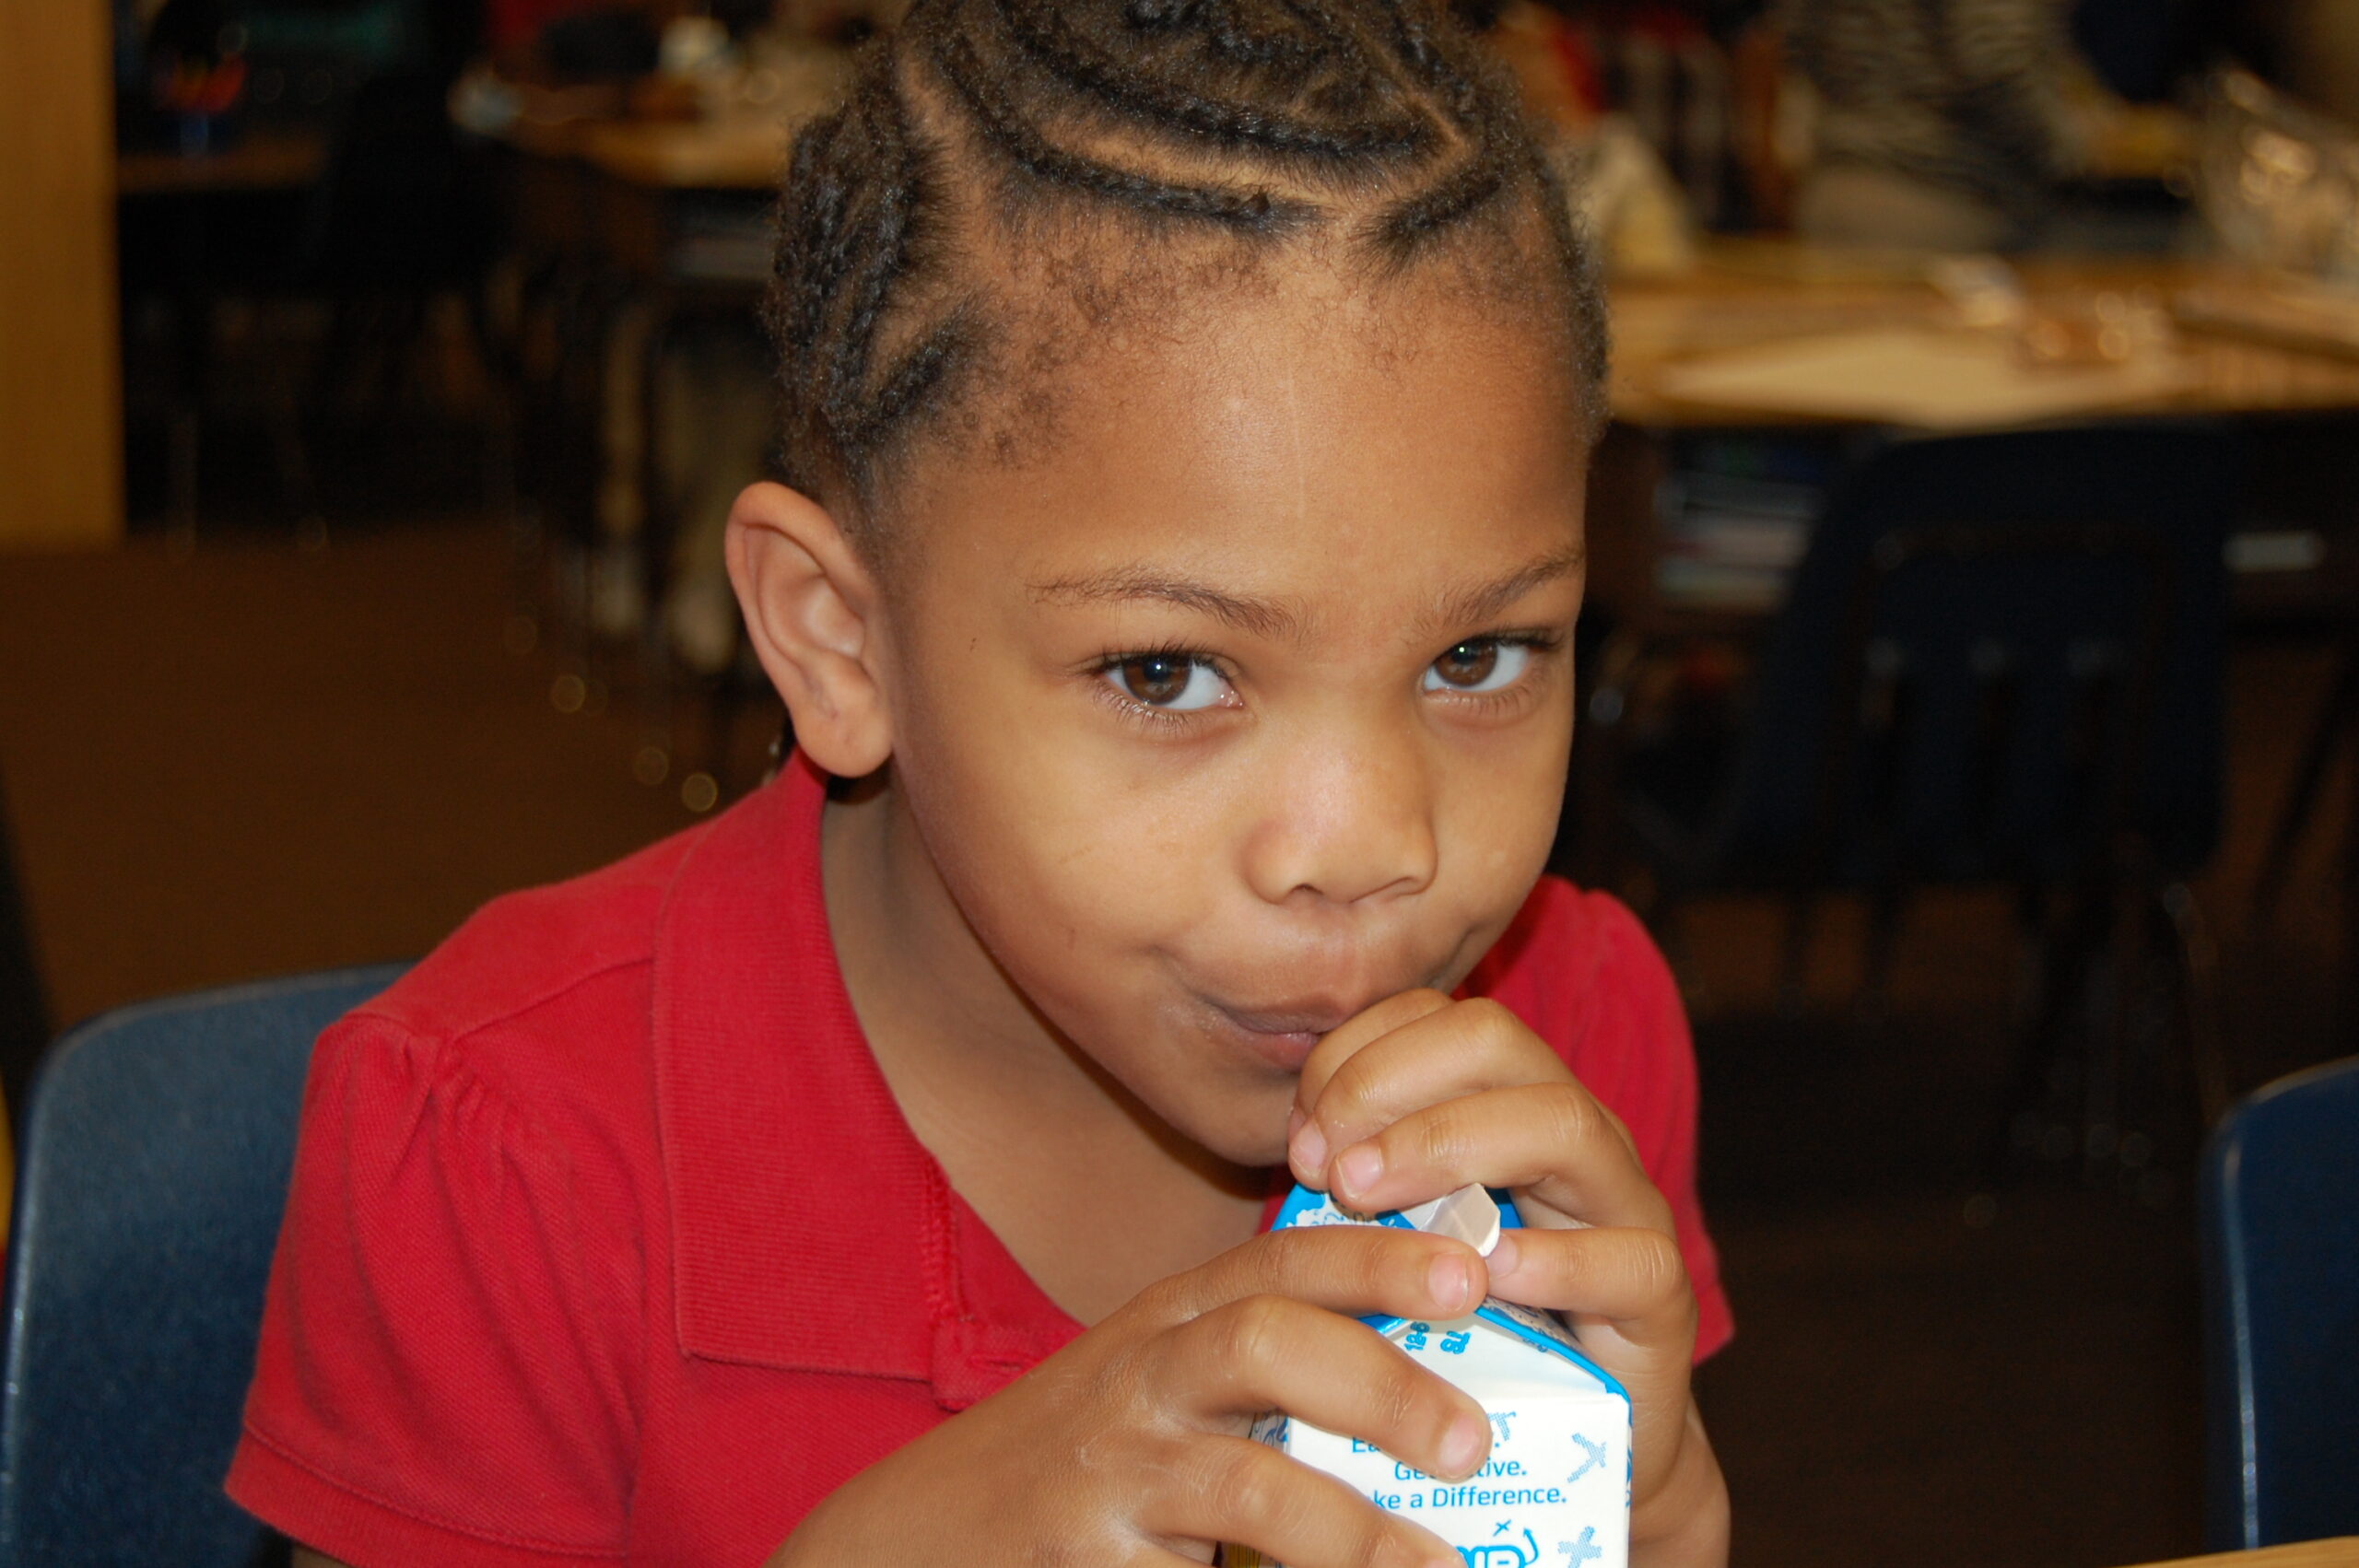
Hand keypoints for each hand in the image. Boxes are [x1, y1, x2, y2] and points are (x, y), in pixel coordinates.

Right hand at [771, 1224, 1501, 1567]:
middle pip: (1266, 1341)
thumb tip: (1444, 1376)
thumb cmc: (1083, 1459)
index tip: (1472, 1270)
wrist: (926, 1536)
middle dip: (1380, 1379)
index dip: (1378, 1257)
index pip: (1284, 1258)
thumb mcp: (1168, 1382)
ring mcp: (1115, 1474)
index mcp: (1176, 1318)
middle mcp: (1145, 1378)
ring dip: (1355, 1530)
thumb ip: (1274, 1362)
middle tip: (1473, 1437)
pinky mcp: (1094, 1556)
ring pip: (1245, 1485)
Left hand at [1286, 991, 1728, 1567]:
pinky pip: (1628, 1258)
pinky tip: (1484, 1275)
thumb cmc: (1458, 1328)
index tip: (1300, 1133)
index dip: (1357, 1055)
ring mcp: (1625, 1207)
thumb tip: (1303, 1145)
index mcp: (1505, 1102)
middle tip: (1330, 1169)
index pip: (1436, 1018)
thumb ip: (1355, 1183)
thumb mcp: (1393, 1237)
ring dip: (1452, 1146)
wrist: (1559, 1440)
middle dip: (1394, 1086)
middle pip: (1497, 1042)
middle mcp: (1570, 1134)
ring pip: (1566, 1123)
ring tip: (1370, 1197)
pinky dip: (1553, 1258)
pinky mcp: (1660, 1298)